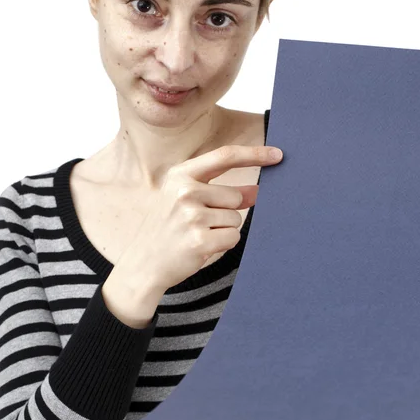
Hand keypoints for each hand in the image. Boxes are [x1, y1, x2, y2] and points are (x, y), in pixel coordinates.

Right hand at [116, 145, 283, 292]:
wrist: (142, 265)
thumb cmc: (165, 230)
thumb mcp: (184, 202)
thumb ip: (219, 193)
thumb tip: (256, 191)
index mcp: (179, 176)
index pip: (224, 156)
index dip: (254, 155)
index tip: (277, 154)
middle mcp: (185, 191)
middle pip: (234, 197)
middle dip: (226, 212)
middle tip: (198, 224)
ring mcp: (192, 216)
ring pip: (235, 219)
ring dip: (222, 230)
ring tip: (195, 236)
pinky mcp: (200, 240)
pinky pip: (232, 237)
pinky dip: (222, 245)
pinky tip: (200, 247)